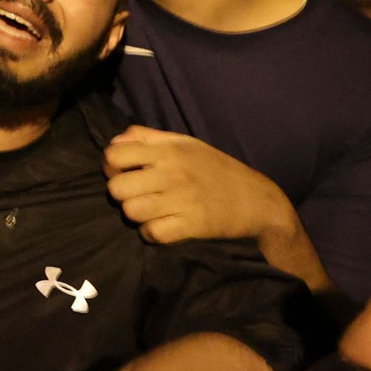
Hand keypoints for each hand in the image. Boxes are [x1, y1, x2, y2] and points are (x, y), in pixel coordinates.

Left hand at [104, 126, 292, 246]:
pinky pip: (151, 233)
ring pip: (130, 212)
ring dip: (136, 214)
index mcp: (169, 151)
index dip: (112, 165)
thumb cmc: (215, 169)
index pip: (114, 155)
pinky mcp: (191, 225)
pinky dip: (152, 233)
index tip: (124, 172)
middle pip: (116, 188)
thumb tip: (113, 142)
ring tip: (150, 211)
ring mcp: (181, 200)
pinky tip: (162, 226)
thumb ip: (147, 137)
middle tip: (138, 195)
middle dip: (122, 194)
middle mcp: (172, 173)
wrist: (258, 201)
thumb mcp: (185, 143)